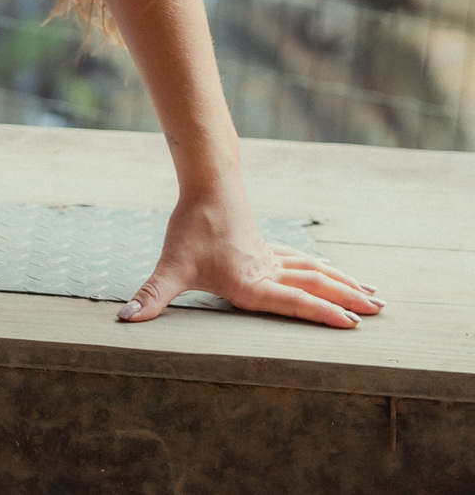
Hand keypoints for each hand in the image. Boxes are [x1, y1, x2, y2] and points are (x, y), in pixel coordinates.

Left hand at [117, 183, 384, 328]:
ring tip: (373, 294)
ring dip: (343, 284)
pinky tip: (333, 273)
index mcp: (251, 283)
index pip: (294, 302)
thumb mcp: (170, 266)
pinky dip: (323, 271)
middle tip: (381, 311)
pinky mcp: (267, 247)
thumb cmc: (189, 227)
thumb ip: (151, 296)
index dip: (323, 313)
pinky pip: (303, 262)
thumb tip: (125, 319)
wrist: (206, 183)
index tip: (354, 323)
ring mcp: (271, 258)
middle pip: (316, 285)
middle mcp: (268, 271)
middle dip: (348, 300)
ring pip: (315, 272)